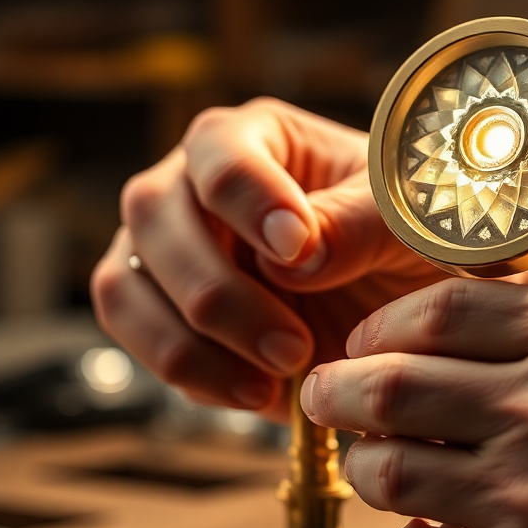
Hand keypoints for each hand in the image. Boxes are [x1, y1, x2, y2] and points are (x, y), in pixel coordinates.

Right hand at [91, 98, 442, 421]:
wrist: (399, 305)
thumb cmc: (403, 238)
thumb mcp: (403, 222)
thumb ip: (355, 224)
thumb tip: (291, 257)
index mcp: (258, 135)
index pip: (222, 151)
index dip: (251, 201)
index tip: (298, 249)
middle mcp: (193, 182)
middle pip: (154, 214)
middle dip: (219, 291)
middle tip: (294, 345)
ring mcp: (165, 247)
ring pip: (124, 285)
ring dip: (191, 343)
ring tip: (278, 375)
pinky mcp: (160, 311)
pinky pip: (140, 343)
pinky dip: (194, 375)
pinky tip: (260, 392)